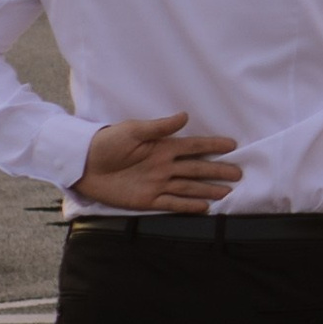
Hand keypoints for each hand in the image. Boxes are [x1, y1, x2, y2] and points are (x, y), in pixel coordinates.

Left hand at [76, 113, 242, 210]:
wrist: (84, 164)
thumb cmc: (107, 142)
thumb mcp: (133, 130)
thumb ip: (159, 126)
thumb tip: (185, 116)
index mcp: (162, 146)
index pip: (194, 146)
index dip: (212, 145)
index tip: (232, 145)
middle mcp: (164, 165)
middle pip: (196, 168)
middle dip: (217, 170)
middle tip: (238, 174)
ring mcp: (157, 183)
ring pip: (189, 187)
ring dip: (207, 190)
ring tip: (227, 193)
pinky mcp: (147, 199)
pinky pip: (172, 203)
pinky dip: (188, 205)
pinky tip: (204, 207)